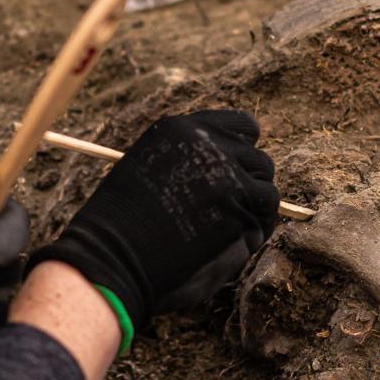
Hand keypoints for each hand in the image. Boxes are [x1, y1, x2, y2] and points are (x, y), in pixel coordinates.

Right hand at [27, 110, 278, 343]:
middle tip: (236, 209)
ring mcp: (227, 176)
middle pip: (258, 159)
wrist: (112, 253)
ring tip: (234, 229)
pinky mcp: (236, 211)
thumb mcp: (146, 167)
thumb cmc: (121, 221)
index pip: (240, 125)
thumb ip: (185, 158)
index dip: (245, 149)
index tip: (242, 167)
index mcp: (182, 128)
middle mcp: (208, 144)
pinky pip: (263, 221)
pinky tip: (234, 244)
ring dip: (256, 211)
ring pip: (267, 192)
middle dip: (252, 184)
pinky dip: (255, 234)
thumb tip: (226, 164)